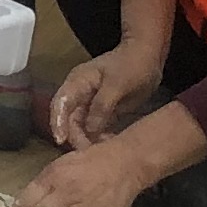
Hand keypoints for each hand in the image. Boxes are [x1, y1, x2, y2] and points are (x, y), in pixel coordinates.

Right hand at [45, 34, 165, 151]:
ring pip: (81, 127)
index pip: (60, 104)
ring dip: (90, 139)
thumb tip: (90, 129)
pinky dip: (100, 137)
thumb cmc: (132, 64)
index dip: (57, 123)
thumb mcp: (118, 84)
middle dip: (77, 137)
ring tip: (105, 148)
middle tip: (91, 152)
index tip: (60, 141)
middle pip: (69, 120)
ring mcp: (90, 103)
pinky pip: (95, 128)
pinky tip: (111, 143)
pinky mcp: (102, 111)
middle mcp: (79, 94)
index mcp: (78, 82)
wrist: (148, 55)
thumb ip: (102, 106)